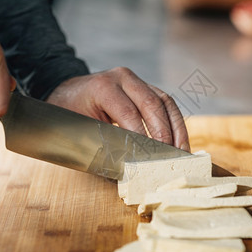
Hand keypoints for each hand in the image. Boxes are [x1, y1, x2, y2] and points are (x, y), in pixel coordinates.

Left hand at [46, 67, 189, 150]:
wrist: (69, 92)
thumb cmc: (71, 112)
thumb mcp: (79, 127)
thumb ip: (100, 146)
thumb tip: (124, 172)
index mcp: (103, 87)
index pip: (129, 113)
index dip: (142, 137)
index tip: (150, 158)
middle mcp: (123, 78)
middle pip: (152, 104)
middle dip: (164, 133)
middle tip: (170, 157)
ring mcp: (136, 81)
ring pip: (165, 101)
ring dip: (176, 127)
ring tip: (182, 150)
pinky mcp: (146, 87)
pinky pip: (166, 103)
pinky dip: (175, 122)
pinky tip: (179, 140)